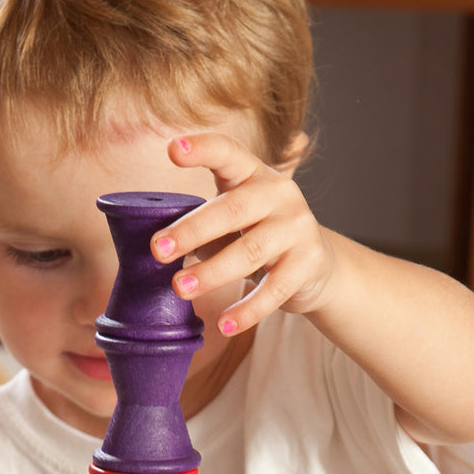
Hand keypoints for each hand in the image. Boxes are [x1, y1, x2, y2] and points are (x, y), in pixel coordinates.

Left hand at [150, 133, 335, 336]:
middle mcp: (279, 194)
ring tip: (180, 288)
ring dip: (212, 273)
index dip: (202, 149)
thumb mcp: (234, 222)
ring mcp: (297, 227)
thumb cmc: (259, 238)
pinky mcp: (308, 263)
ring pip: (250, 252)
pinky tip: (223, 325)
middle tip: (157, 250)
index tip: (172, 150)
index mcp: (254, 174)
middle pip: (233, 209)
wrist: (316, 264)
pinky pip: (273, 290)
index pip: (228, 152)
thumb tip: (157, 249)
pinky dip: (247, 310)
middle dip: (192, 230)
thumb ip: (202, 227)